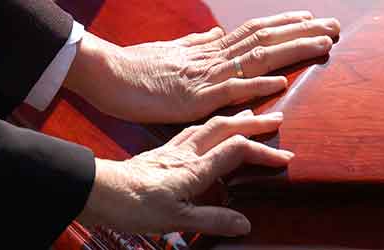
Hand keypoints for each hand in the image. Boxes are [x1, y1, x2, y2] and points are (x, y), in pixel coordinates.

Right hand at [65, 11, 339, 122]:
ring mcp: (204, 75)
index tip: (313, 19)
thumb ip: (197, 45)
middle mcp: (211, 56)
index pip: (254, 31)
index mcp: (208, 48)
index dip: (286, 24)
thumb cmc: (136, 67)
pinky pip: (228, 90)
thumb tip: (215, 33)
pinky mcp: (193, 97)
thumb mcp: (172, 52)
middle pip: (263, 38)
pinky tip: (280, 82)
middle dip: (301, 31)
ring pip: (255, 58)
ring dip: (291, 50)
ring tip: (323, 43)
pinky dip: (255, 85)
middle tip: (334, 26)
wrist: (108, 74)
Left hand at [76, 110, 293, 235]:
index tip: (284, 158)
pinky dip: (210, 125)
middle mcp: (186, 152)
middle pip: (225, 128)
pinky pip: (192, 130)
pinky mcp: (161, 150)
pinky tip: (208, 129)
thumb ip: (212, 219)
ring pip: (209, 125)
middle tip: (277, 119)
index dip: (262, 151)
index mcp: (194, 168)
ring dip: (233, 119)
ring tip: (249, 115)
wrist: (99, 191)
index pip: (236, 150)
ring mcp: (172, 148)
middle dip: (254, 122)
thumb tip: (244, 224)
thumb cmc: (133, 205)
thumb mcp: (175, 220)